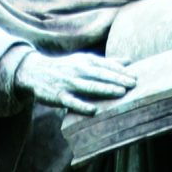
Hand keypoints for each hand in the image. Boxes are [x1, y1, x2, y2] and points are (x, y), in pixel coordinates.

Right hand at [14, 50, 136, 114]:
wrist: (35, 71)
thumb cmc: (65, 67)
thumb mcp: (84, 60)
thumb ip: (106, 62)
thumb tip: (129, 61)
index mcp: (86, 61)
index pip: (106, 65)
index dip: (121, 71)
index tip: (136, 77)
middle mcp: (78, 70)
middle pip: (100, 74)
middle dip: (117, 79)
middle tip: (134, 84)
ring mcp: (68, 83)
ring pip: (89, 86)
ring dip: (105, 89)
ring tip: (121, 93)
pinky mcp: (58, 96)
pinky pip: (71, 101)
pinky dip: (82, 105)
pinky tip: (93, 111)